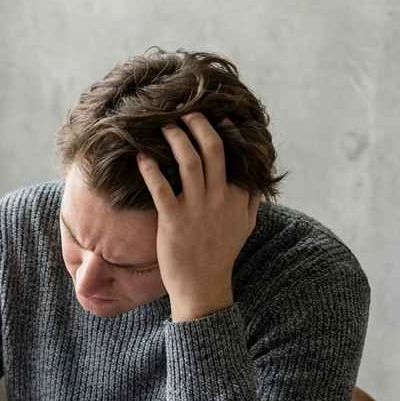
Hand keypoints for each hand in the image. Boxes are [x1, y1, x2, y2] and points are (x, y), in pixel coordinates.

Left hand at [137, 113, 260, 322]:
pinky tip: (141, 157)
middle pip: (213, 149)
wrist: (203, 286)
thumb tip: (257, 176)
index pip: (237, 155)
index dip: (226, 132)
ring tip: (164, 127)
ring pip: (189, 161)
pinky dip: (150, 169)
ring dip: (176, 139)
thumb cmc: (221, 255)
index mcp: (238, 196)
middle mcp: (220, 198)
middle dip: (199, 125)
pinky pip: (161, 187)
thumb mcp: (246, 225)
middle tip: (185, 113)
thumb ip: (252, 198)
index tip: (217, 117)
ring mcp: (197, 208)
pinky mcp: (173, 221)